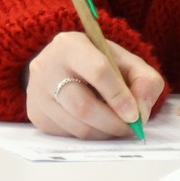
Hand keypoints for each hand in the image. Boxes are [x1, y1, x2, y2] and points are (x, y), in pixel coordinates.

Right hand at [24, 31, 166, 139]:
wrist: (62, 65)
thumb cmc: (97, 62)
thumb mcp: (125, 61)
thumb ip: (144, 81)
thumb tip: (141, 112)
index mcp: (70, 44)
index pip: (98, 71)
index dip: (120, 96)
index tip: (136, 115)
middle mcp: (46, 66)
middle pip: (83, 106)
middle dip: (113, 123)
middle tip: (131, 129)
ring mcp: (37, 92)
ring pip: (76, 126)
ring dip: (104, 133)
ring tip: (116, 126)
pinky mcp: (35, 114)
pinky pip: (67, 135)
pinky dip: (89, 136)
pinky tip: (95, 123)